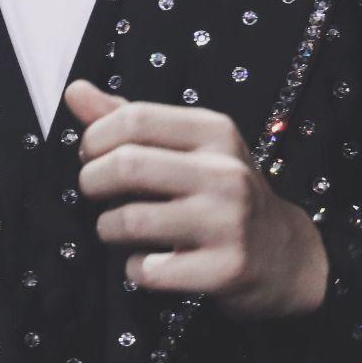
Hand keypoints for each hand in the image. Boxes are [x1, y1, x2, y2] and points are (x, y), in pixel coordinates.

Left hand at [64, 79, 328, 321]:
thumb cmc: (224, 193)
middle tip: (92, 191)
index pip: (134, 119)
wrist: (286, 255)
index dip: (95, 137)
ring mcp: (228, 223)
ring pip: (129, 221)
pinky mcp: (224, 270)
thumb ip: (130, 119)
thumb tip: (74, 92)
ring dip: (107, 228)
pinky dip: (134, 268)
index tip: (90, 154)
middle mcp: (225, 173)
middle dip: (91, 181)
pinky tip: (148, 262)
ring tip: (117, 228)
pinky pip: (147, 270)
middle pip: (125, 166)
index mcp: (215, 133)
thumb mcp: (190, 147)